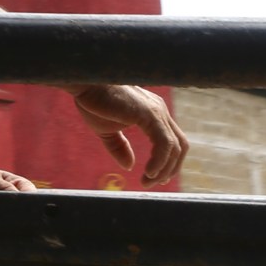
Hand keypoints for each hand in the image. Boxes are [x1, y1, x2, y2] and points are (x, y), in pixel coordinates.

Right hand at [71, 84, 187, 186]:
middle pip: (180, 146)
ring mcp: (157, 112)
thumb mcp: (106, 131)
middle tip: (153, 182)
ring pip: (175, 147)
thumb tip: (128, 166)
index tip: (153, 176)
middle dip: (170, 168)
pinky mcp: (150, 115)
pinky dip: (160, 161)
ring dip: (165, 168)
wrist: (85, 83)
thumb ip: (119, 147)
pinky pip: (164, 143)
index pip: (172, 141)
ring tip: (148, 180)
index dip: (167, 162)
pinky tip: (148, 172)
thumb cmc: (93, 101)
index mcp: (153, 114)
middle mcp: (160, 111)